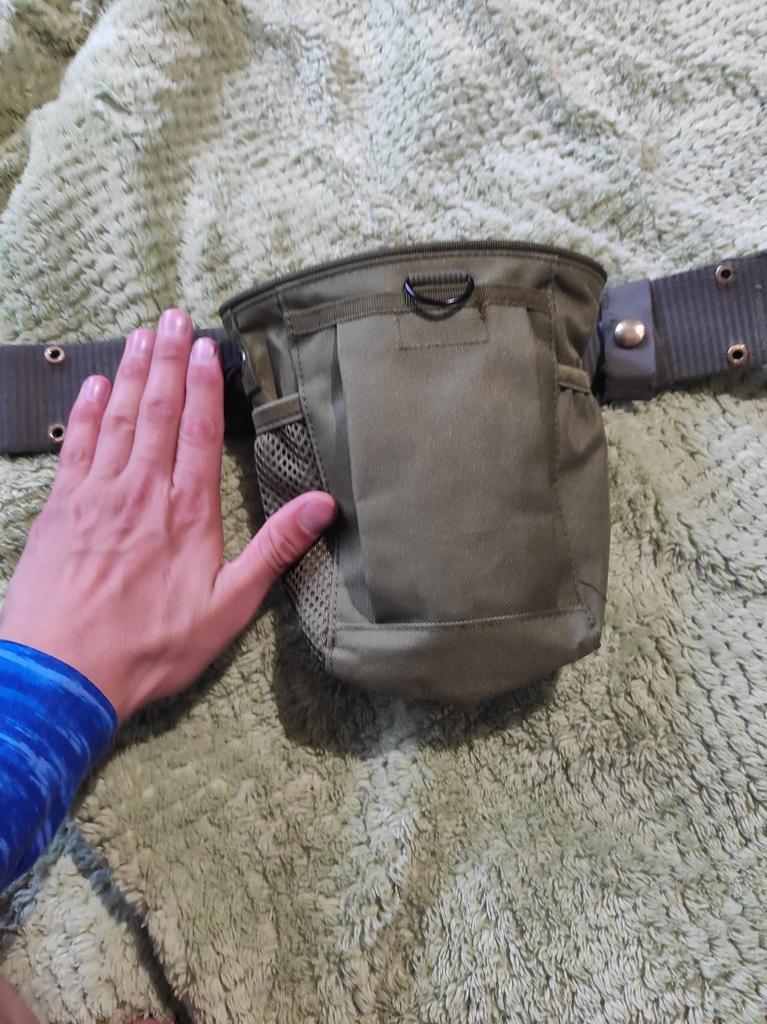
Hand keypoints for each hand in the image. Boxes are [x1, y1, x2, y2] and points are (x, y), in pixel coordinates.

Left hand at [0, 309, 336, 720]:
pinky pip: (77, 445)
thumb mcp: (228, 608)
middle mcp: (142, 491)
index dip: (205, 386)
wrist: (61, 673)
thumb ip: (275, 550)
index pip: (200, 432)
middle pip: (158, 411)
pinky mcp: (61, 509)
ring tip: (141, 334)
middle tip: (172, 316)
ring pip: (118, 418)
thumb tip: (322, 505)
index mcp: (187, 513)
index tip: (206, 347)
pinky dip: (87, 411)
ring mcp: (96, 495)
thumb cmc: (150, 646)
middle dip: (168, 360)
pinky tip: (96, 386)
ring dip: (132, 373)